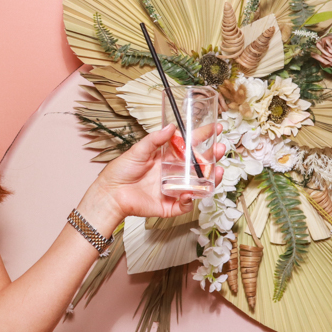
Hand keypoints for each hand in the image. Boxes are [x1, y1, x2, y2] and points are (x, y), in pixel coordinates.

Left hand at [86, 123, 224, 222]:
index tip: (217, 128)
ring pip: (199, 184)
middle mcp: (174, 172)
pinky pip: (186, 203)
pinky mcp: (171, 204)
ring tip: (217, 170)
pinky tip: (189, 192)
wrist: (110, 193)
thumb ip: (154, 140)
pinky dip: (190, 198)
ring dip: (211, 177)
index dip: (204, 137)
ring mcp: (175, 188)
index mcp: (167, 157)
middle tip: (220, 148)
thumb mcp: (137, 151)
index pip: (190, 145)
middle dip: (213, 156)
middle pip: (200, 164)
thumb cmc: (121, 171)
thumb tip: (171, 127)